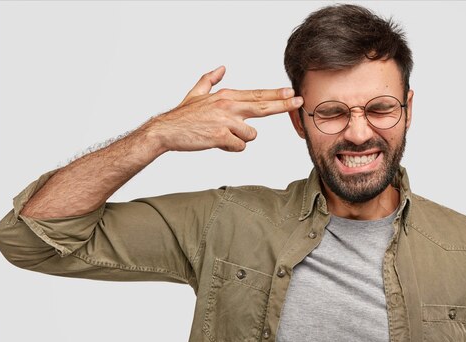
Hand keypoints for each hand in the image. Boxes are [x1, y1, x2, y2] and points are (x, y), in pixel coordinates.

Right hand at [149, 66, 303, 151]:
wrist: (166, 131)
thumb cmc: (182, 116)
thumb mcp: (196, 93)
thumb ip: (210, 80)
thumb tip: (221, 68)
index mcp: (226, 96)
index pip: (257, 94)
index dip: (276, 94)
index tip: (292, 93)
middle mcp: (228, 105)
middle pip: (263, 105)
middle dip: (284, 104)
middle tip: (300, 101)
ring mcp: (225, 121)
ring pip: (251, 135)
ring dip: (239, 139)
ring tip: (221, 135)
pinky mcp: (221, 137)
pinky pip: (239, 146)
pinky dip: (230, 148)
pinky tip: (217, 143)